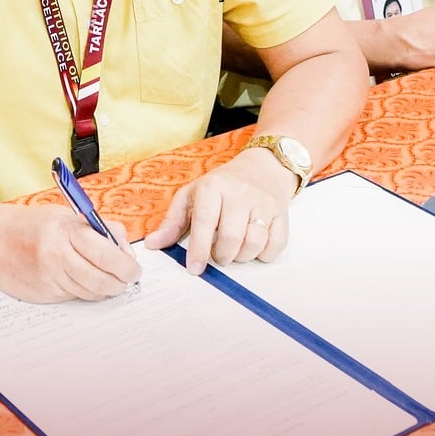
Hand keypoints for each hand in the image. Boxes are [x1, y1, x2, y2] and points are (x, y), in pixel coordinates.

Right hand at [0, 201, 140, 302]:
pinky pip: (75, 297)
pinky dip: (85, 291)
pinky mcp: (44, 294)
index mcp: (66, 231)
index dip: (127, 266)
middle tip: (126, 278)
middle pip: (102, 280)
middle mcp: (57, 256)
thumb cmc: (33, 225)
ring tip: (106, 278)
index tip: (134, 268)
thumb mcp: (67, 216)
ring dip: (104, 288)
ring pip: (91, 292)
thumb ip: (100, 229)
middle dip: (120, 282)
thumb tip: (126, 249)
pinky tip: (81, 280)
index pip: (107, 254)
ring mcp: (50, 278)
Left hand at [143, 146, 295, 274]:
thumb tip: (152, 244)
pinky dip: (264, 254)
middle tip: (217, 255)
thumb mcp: (192, 196)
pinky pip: (276, 244)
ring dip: (242, 256)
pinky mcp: (281, 213)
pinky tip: (255, 247)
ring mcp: (263, 203)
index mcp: (213, 187)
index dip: (198, 249)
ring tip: (234, 250)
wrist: (262, 167)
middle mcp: (240, 193)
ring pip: (254, 243)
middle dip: (221, 256)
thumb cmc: (221, 186)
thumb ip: (172, 222)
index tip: (194, 269)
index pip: (205, 222)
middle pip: (231, 238)